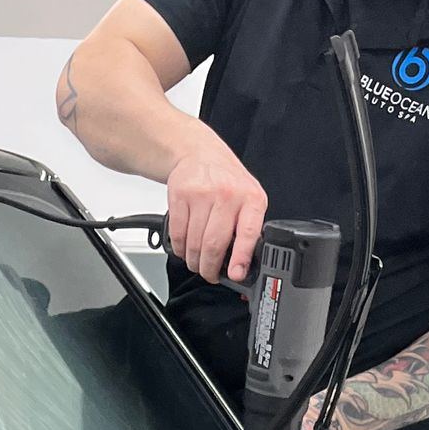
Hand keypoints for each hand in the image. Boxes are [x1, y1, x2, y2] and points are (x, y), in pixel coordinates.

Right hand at [165, 133, 267, 284]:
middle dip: (209, 268)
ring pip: (194, 244)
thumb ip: (248, 228)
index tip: (235, 275)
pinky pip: (177, 234)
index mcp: (251, 198)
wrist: (200, 154)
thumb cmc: (227, 181)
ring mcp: (202, 194)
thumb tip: (242, 264)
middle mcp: (227, 195)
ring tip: (197, 261)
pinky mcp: (180, 196)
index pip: (248, 233)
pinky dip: (180, 249)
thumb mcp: (248, 199)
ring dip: (194, 261)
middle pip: (214, 244)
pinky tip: (185, 248)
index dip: (240, 258)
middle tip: (210, 274)